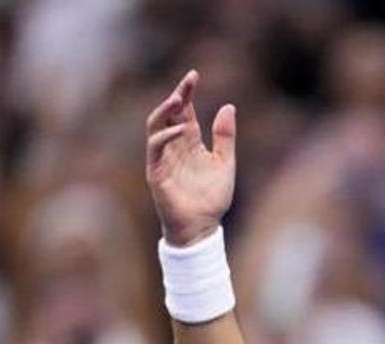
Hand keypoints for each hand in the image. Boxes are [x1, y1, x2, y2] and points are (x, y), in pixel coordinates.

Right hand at [145, 70, 236, 245]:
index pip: (185, 111)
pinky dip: (165, 136)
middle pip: (170, 113)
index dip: (187, 93)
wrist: (202, 228)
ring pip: (156, 126)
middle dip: (177, 95)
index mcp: (190, 143)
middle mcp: (174, 146)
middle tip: (188, 79)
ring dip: (165, 110)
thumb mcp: (225, 164)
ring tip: (178, 97)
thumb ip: (225, 137)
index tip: (194, 75)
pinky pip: (155, 148)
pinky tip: (180, 129)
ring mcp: (162, 158)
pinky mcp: (155, 172)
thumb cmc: (212, 199)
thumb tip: (228, 106)